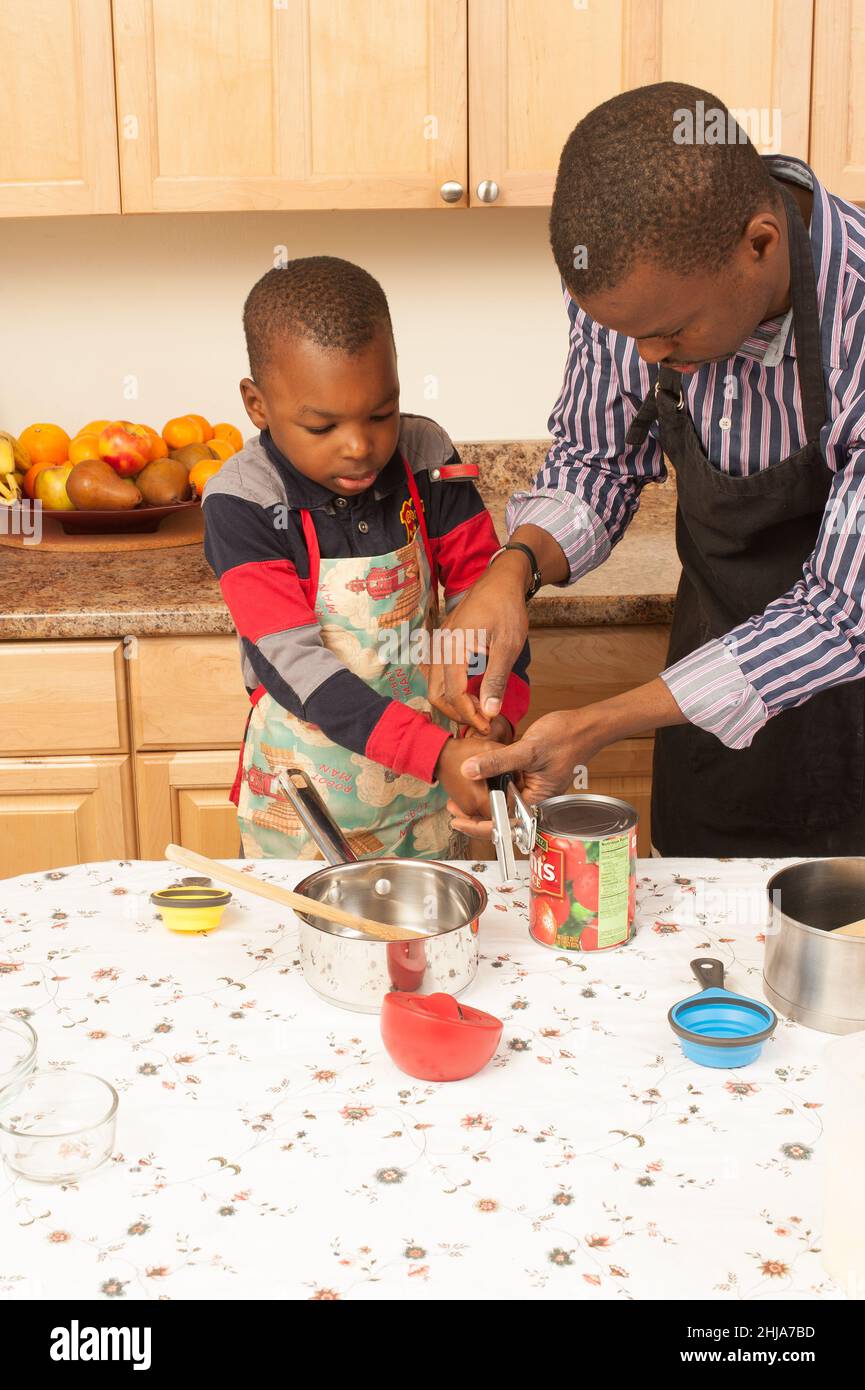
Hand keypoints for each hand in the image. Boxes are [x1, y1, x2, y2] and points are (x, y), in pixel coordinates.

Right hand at [425, 553, 530, 732]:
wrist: (500, 581)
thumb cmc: (507, 609)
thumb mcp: (507, 645)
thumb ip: (496, 679)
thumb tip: (490, 712)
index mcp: (454, 647)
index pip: (453, 693)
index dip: (470, 714)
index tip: (489, 725)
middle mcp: (440, 647)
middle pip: (436, 694)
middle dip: (457, 713)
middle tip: (483, 721)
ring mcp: (438, 644)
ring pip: (434, 685)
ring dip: (453, 703)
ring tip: (479, 709)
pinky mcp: (442, 642)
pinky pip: (437, 673)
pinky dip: (449, 690)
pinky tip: (471, 692)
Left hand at [447, 709, 599, 835]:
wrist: (586, 726)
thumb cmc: (567, 738)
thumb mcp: (528, 749)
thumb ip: (497, 761)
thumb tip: (468, 770)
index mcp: (537, 801)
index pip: (504, 823)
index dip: (478, 826)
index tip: (458, 822)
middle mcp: (534, 799)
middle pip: (500, 815)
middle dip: (475, 814)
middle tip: (452, 807)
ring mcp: (532, 788)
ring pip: (502, 800)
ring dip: (481, 798)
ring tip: (458, 794)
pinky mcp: (530, 776)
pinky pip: (507, 785)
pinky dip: (491, 782)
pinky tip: (478, 774)